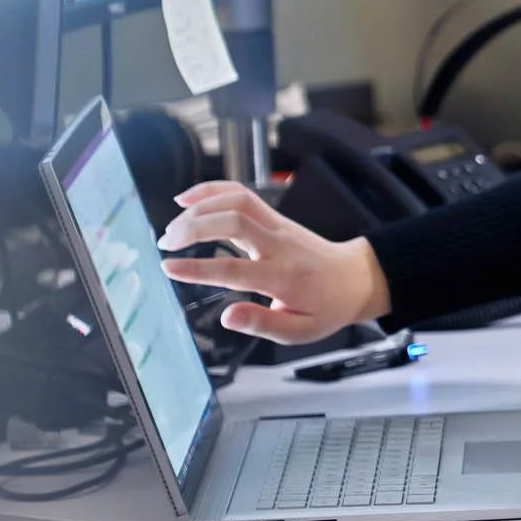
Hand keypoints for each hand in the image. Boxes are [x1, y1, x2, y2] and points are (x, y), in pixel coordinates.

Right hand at [156, 182, 392, 346]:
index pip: (235, 269)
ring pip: (237, 200)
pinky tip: (187, 199)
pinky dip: (212, 190)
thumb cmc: (326, 307)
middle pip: (234, 221)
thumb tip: (226, 317)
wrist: (355, 278)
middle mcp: (279, 244)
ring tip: (172, 228)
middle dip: (194, 227)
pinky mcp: (274, 216)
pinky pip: (242, 193)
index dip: (198, 268)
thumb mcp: (300, 331)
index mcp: (283, 277)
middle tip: (165, 244)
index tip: (168, 268)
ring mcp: (277, 225)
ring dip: (200, 207)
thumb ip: (262, 323)